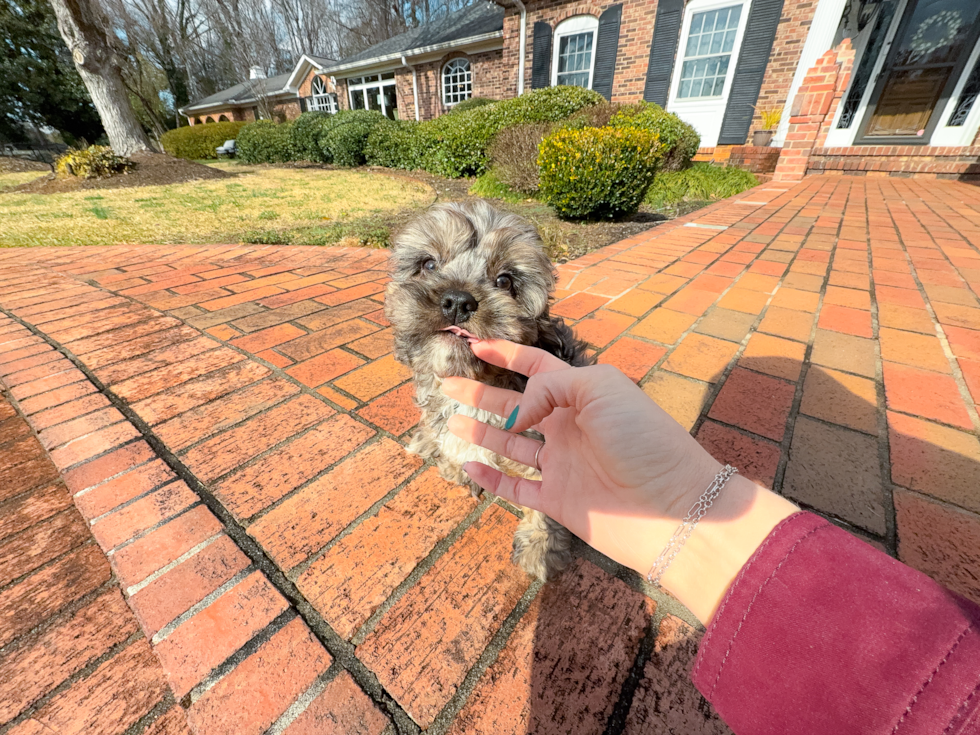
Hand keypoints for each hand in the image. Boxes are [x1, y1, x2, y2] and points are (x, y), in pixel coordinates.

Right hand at [443, 339, 797, 624]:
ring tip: (451, 420)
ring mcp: (563, 464)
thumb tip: (514, 415)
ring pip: (512, 445)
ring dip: (481, 432)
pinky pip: (516, 488)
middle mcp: (570, 427)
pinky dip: (491, 478)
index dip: (505, 355)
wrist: (673, 507)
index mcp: (582, 395)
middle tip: (446, 382)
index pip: (536, 368)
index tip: (474, 344)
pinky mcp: (558, 500)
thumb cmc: (644, 439)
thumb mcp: (600, 389)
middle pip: (516, 405)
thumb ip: (549, 389)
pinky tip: (469, 464)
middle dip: (481, 392)